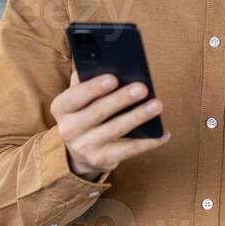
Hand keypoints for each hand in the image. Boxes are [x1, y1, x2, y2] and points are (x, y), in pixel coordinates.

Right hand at [51, 71, 170, 180]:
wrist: (79, 150)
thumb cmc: (85, 111)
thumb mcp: (79, 97)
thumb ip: (87, 79)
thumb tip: (108, 64)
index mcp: (61, 107)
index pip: (75, 96)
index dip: (94, 87)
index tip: (114, 78)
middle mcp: (68, 129)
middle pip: (98, 112)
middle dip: (122, 99)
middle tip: (143, 88)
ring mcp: (84, 147)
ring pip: (115, 130)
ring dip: (138, 116)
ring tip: (157, 105)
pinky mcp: (100, 160)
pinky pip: (128, 150)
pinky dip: (148, 142)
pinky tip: (163, 133)